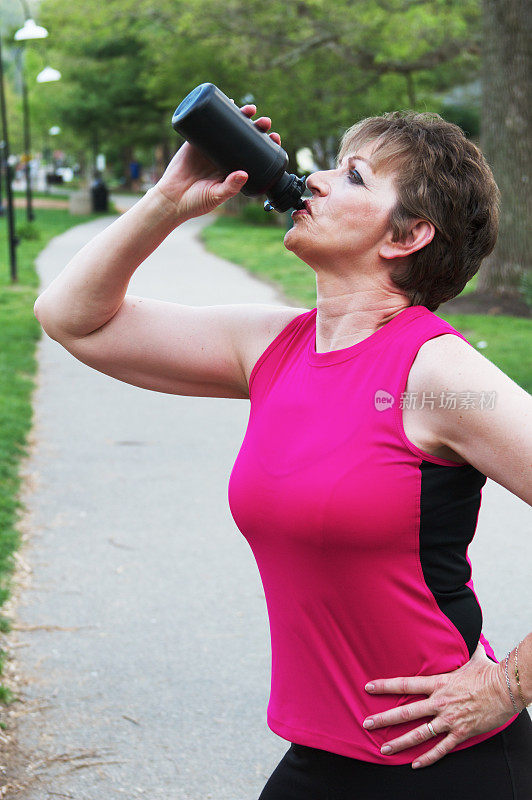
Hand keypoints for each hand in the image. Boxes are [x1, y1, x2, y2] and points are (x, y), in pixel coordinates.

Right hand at [154, 103, 280, 221]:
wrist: (171, 199)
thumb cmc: (196, 202)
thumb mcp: (216, 196)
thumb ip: (230, 187)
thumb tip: (244, 173)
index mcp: (234, 169)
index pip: (255, 154)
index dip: (266, 144)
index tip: (275, 138)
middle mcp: (225, 156)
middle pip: (245, 136)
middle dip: (257, 127)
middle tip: (265, 122)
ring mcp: (211, 146)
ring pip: (229, 126)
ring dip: (241, 115)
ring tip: (250, 109)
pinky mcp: (195, 140)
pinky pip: (207, 122)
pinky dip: (216, 110)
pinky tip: (227, 101)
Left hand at [362, 643, 516, 768]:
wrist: (508, 690)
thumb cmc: (489, 672)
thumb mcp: (471, 656)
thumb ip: (462, 647)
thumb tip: (463, 630)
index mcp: (438, 683)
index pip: (405, 684)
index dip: (385, 686)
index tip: (368, 687)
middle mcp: (439, 702)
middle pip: (406, 712)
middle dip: (384, 719)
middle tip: (366, 723)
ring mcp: (449, 719)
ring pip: (419, 734)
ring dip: (400, 742)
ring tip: (384, 748)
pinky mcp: (461, 733)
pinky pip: (441, 749)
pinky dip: (428, 758)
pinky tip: (415, 764)